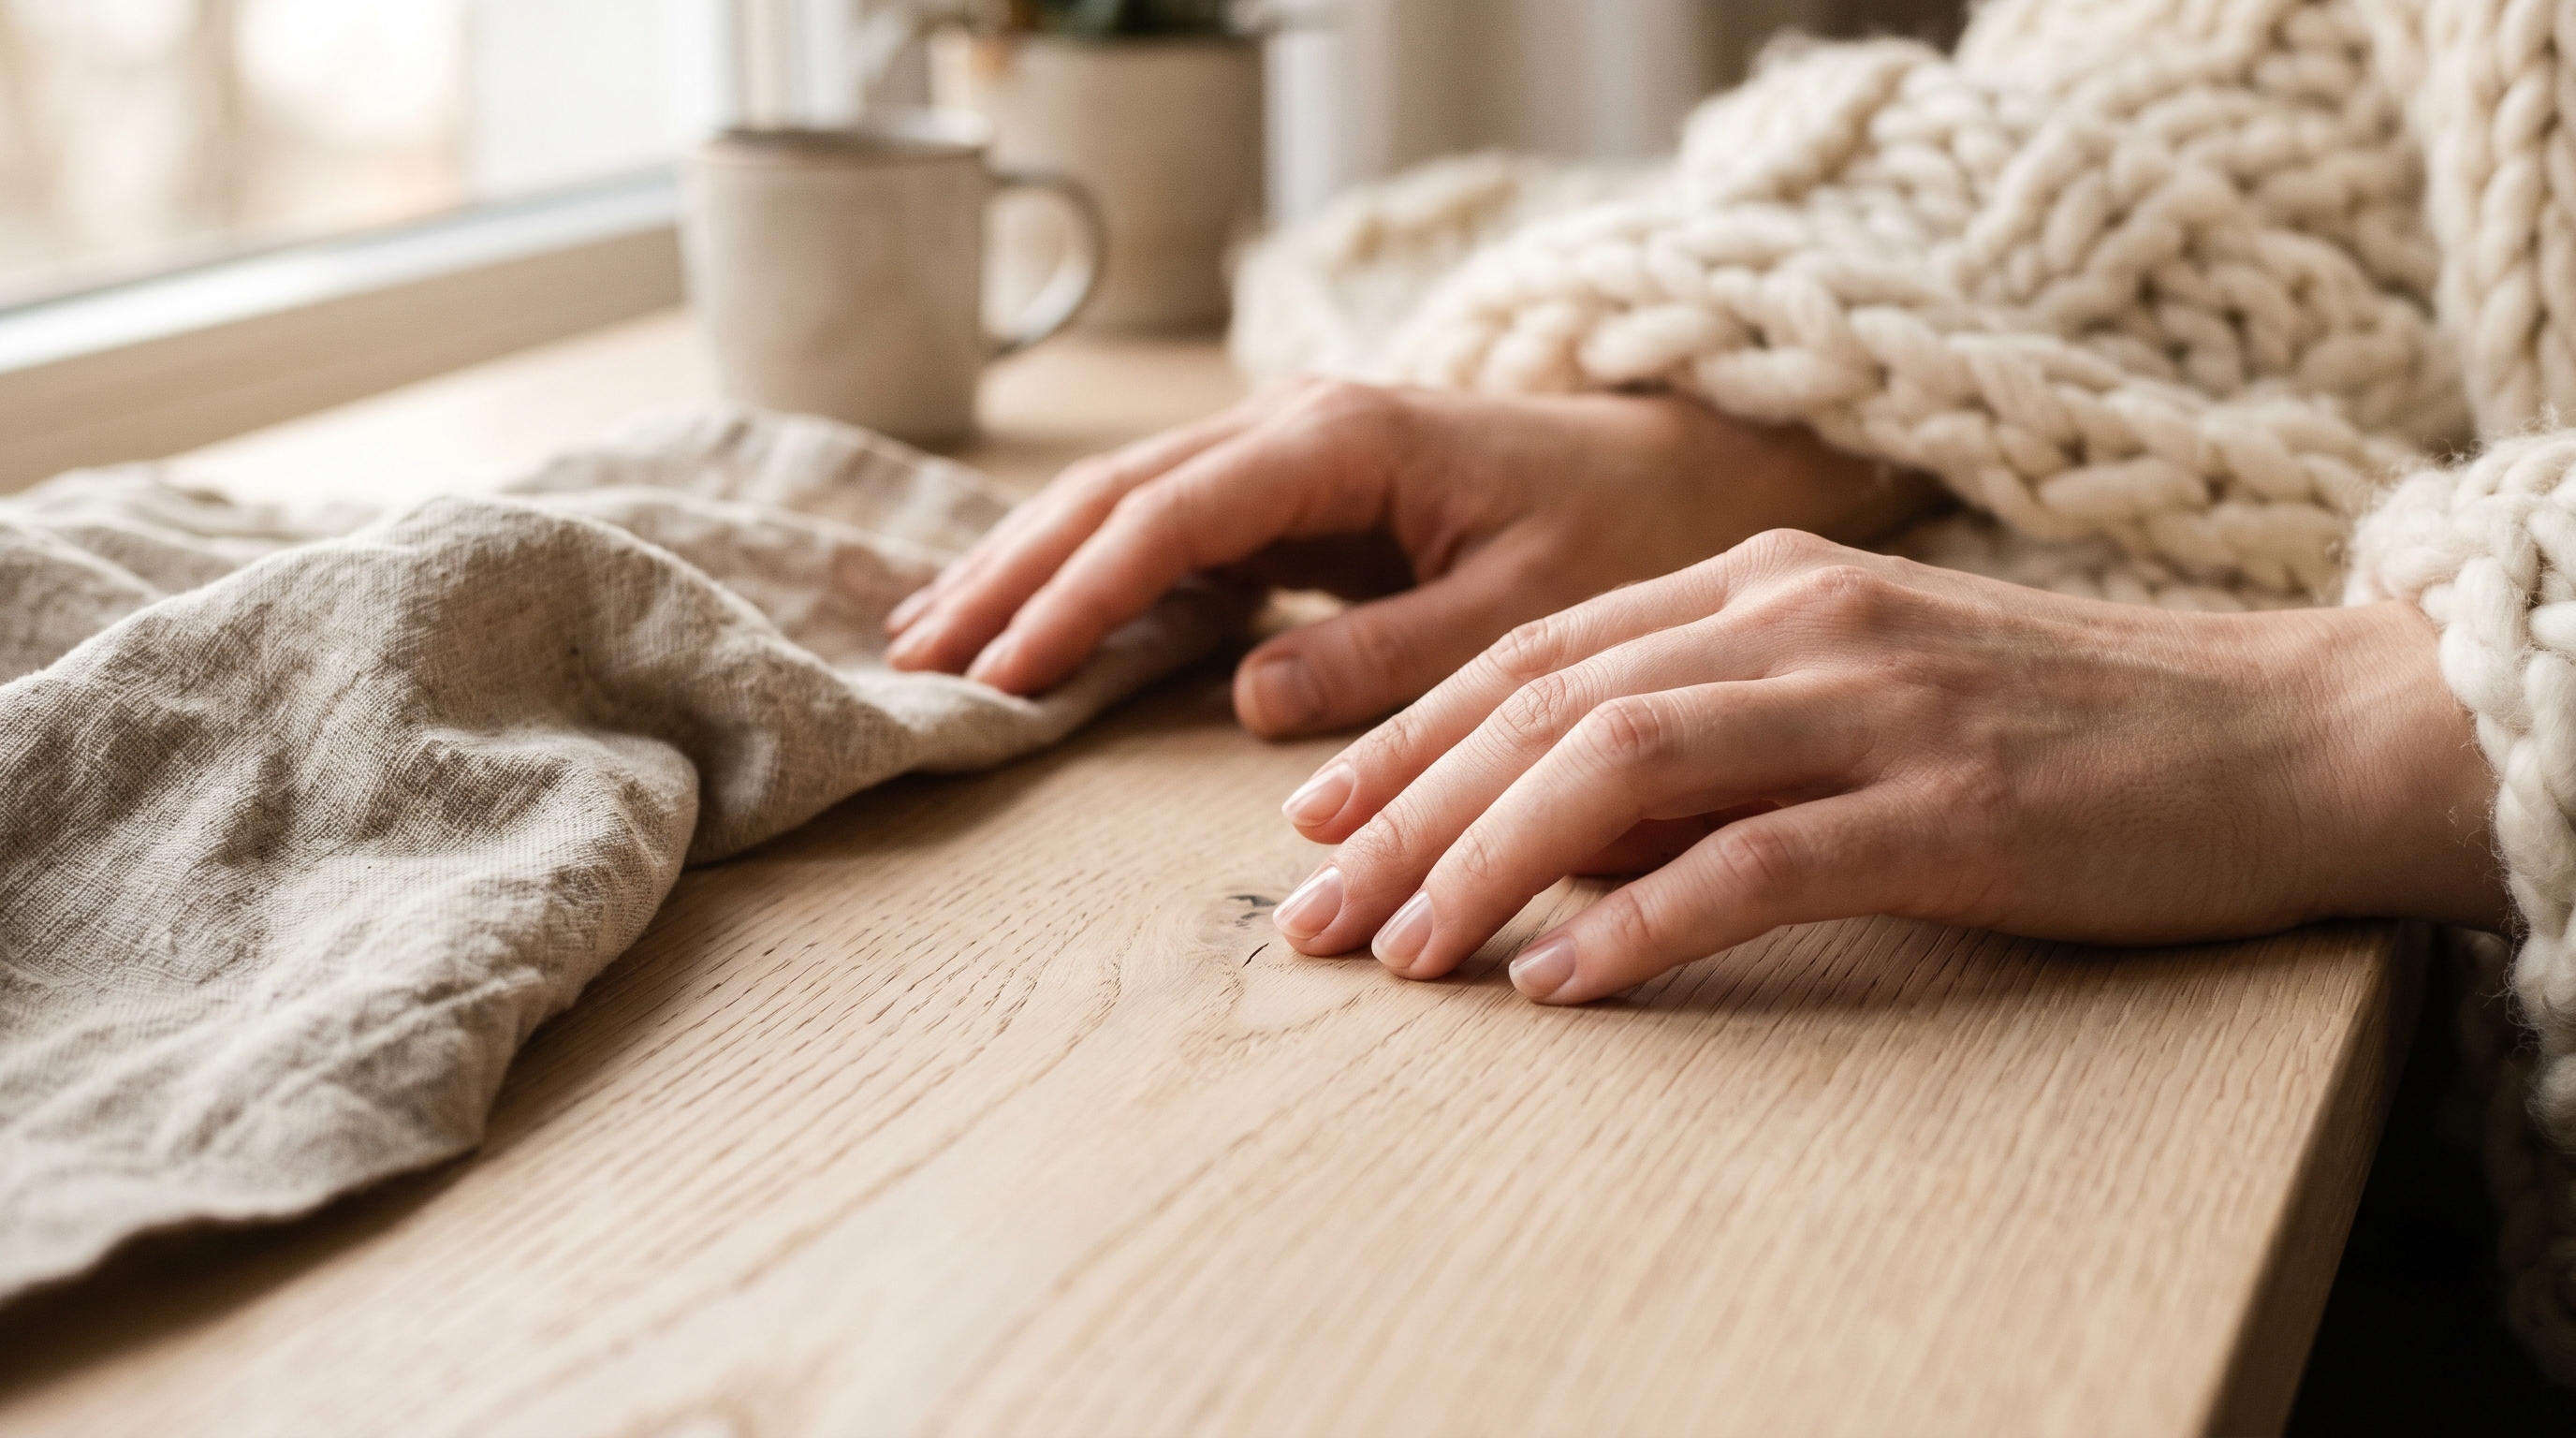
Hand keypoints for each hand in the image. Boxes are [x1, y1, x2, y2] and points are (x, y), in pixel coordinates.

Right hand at [884, 378, 1928, 736]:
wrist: (1671, 462)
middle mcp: (1292, 424)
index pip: (1169, 518)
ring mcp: (1280, 448)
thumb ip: (1390, 656)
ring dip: (1021, 566)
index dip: (1076, 597)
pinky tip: (1020, 617)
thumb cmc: (1614, 531)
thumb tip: (1253, 702)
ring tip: (921, 637)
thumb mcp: (1521, 610)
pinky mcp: (1285, 487)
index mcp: (1341, 441)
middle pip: (1112, 497)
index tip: (1001, 672)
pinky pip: (1160, 525)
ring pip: (1117, 501)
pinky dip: (1080, 570)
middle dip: (1008, 576)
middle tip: (912, 661)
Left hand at [1266, 530, 2508, 1003]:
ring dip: (1487, 864)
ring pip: (1618, 764)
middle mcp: (1798, 620)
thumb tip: (1547, 822)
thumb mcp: (1855, 686)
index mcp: (1762, 581)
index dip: (1408, 738)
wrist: (2280, 730)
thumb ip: (1707, 729)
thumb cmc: (2055, 725)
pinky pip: (1755, 861)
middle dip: (1405, 813)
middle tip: (1315, 917)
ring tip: (1405, 957)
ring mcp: (1871, 706)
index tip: (1317, 822)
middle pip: (1544, 705)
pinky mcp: (1947, 807)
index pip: (1535, 652)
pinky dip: (1639, 923)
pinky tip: (1561, 984)